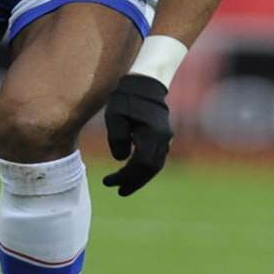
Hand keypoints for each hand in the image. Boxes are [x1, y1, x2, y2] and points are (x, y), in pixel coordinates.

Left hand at [102, 74, 171, 195]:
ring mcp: (166, 138)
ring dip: (141, 177)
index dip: (125, 177)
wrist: (147, 81)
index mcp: (151, 134)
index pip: (140, 165)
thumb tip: (121, 160)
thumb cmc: (127, 97)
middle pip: (151, 169)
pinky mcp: (163, 136)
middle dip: (134, 182)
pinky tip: (134, 171)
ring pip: (156, 165)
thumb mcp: (115, 115)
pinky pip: (157, 158)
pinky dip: (145, 168)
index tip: (108, 182)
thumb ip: (117, 139)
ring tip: (125, 186)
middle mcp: (163, 139)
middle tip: (119, 191)